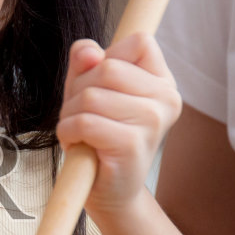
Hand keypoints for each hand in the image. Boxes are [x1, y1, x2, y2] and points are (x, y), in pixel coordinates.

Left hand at [55, 32, 181, 220]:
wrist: (111, 194)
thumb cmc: (100, 139)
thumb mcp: (90, 91)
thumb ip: (87, 63)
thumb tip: (88, 51)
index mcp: (164, 82)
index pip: (140, 41)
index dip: (108, 57)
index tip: (101, 86)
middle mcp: (166, 99)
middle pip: (108, 67)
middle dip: (79, 89)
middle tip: (81, 115)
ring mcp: (153, 122)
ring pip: (91, 95)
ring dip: (70, 114)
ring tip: (80, 133)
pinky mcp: (132, 144)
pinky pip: (84, 122)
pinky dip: (68, 132)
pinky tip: (77, 144)